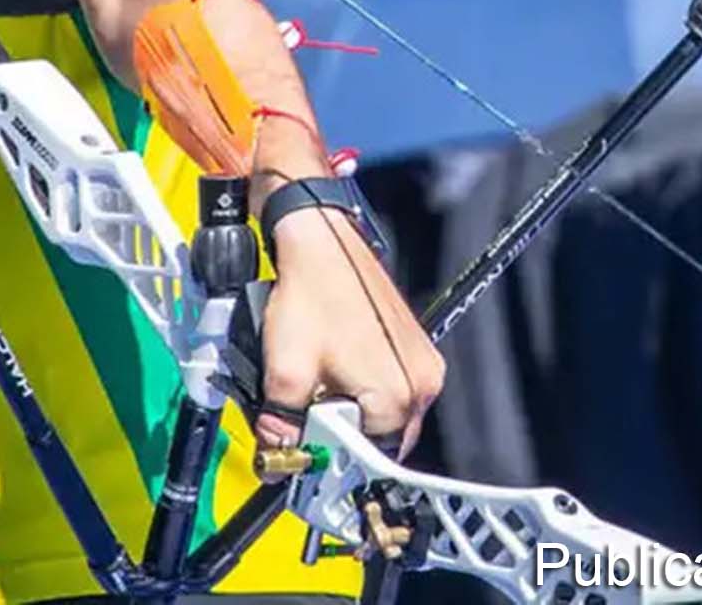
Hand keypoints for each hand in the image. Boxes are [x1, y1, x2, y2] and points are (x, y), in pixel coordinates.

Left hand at [254, 207, 444, 460]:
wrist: (321, 240)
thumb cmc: (311, 293)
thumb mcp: (284, 372)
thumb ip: (281, 428)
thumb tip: (279, 459)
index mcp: (398, 395)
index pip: (368, 460)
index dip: (332, 461)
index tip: (307, 460)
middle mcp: (421, 382)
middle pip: (380, 440)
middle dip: (343, 437)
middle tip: (308, 421)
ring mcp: (421, 361)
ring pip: (385, 414)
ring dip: (352, 413)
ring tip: (319, 386)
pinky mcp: (414, 345)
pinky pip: (390, 386)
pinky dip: (362, 388)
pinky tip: (334, 367)